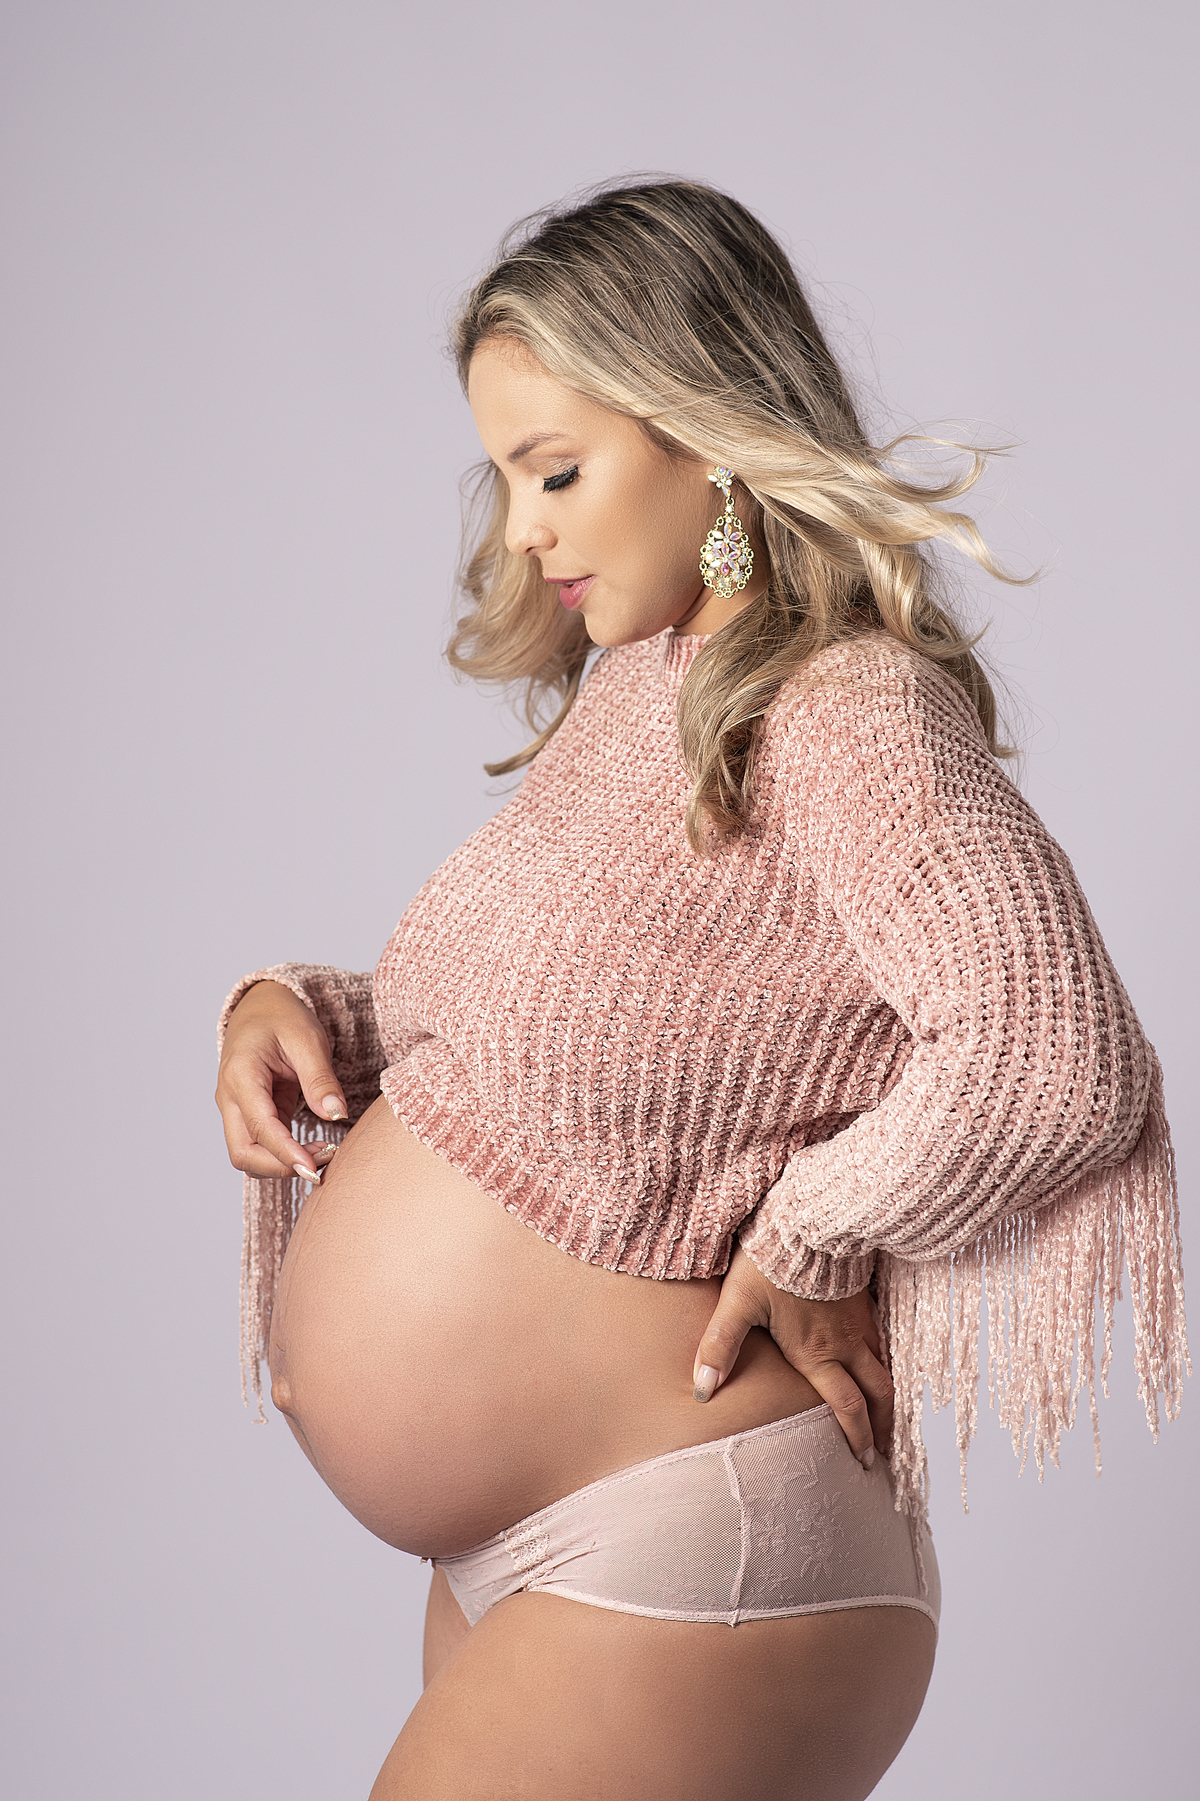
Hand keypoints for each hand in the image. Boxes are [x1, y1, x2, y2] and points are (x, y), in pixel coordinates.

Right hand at [215, 981, 347, 1182]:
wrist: (261, 1007)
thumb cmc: (282, 1017)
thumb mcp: (307, 1038)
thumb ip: (320, 1078)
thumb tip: (336, 1115)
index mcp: (240, 1075)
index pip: (260, 1127)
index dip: (286, 1154)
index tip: (315, 1168)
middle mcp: (230, 1097)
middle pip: (243, 1153)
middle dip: (281, 1167)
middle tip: (325, 1162)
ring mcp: (236, 1109)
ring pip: (248, 1156)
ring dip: (282, 1165)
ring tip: (324, 1155)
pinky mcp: (250, 1116)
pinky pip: (260, 1146)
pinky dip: (284, 1156)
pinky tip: (314, 1151)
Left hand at [692, 1246, 892, 1467]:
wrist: (807, 1219)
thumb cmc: (770, 1260)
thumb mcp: (737, 1303)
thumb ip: (719, 1347)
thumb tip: (702, 1389)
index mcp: (817, 1353)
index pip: (846, 1407)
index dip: (857, 1437)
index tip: (863, 1462)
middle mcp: (845, 1342)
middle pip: (877, 1393)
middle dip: (882, 1427)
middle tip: (884, 1452)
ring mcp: (858, 1320)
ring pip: (884, 1366)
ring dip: (887, 1397)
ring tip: (886, 1416)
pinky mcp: (861, 1297)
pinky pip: (882, 1338)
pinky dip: (885, 1362)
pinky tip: (880, 1364)